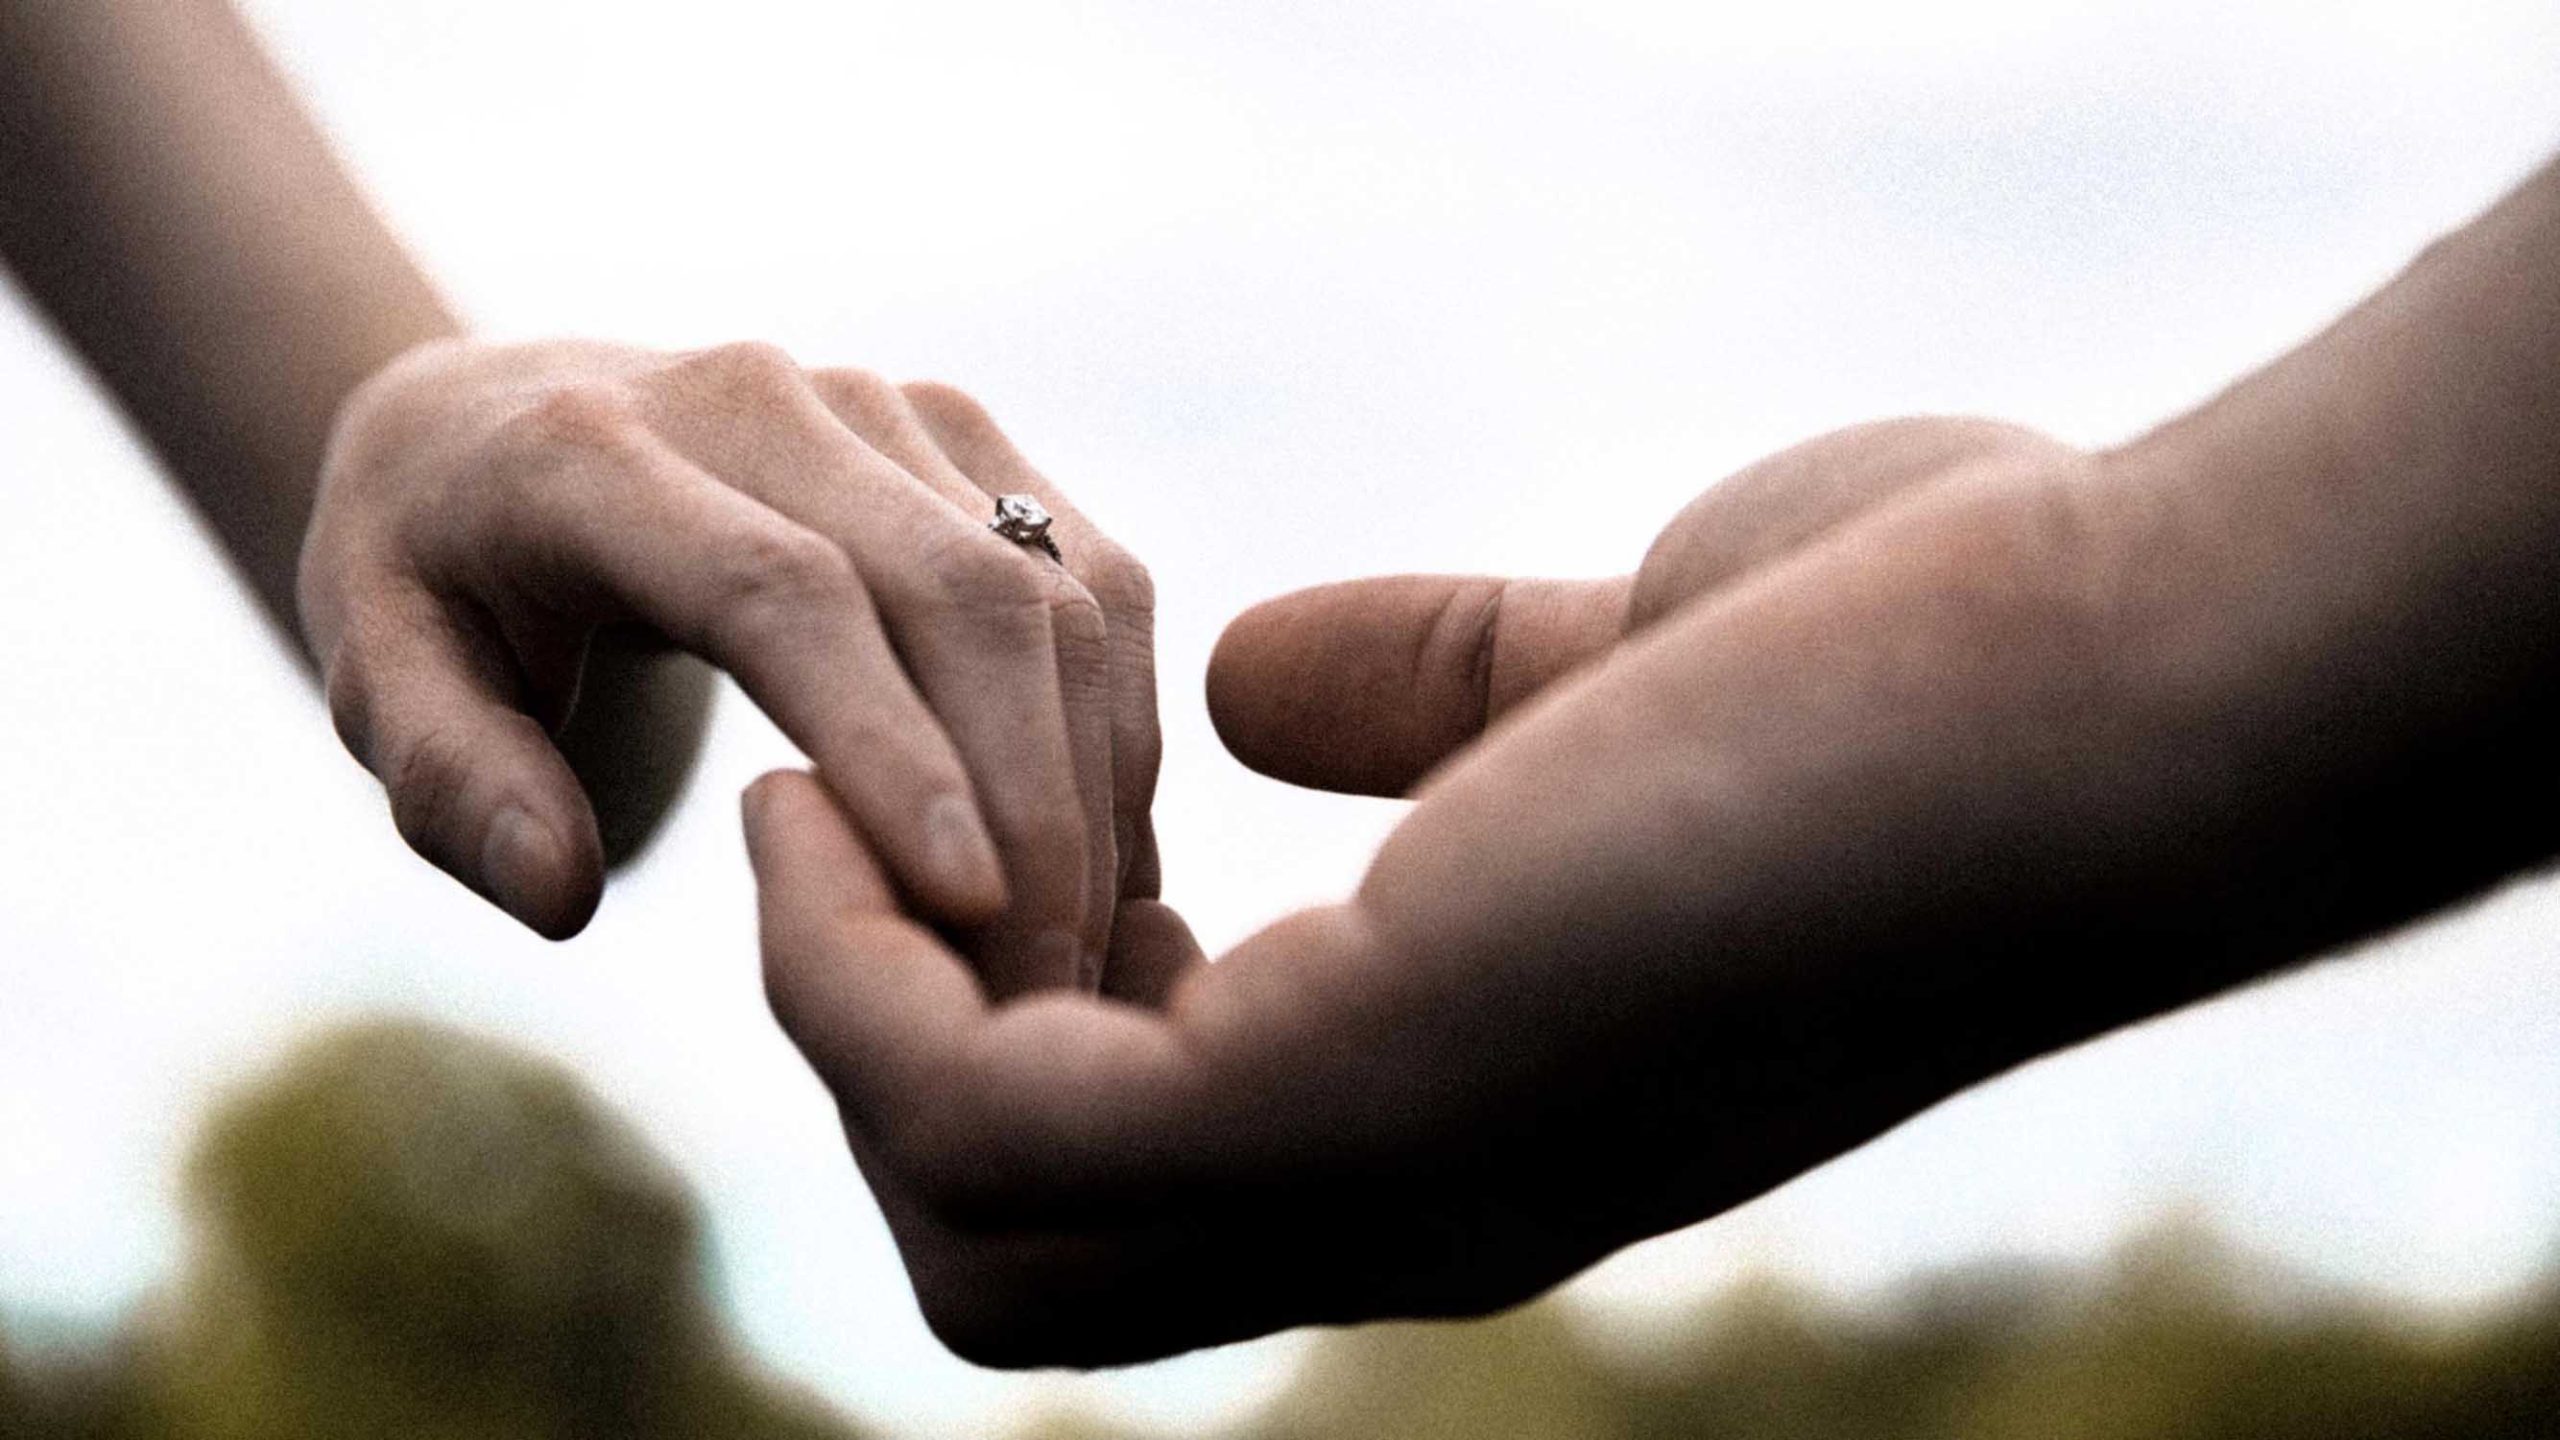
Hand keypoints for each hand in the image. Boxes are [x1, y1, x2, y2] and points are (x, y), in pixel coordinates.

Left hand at [304, 338, 1155, 989]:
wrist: (506, 415)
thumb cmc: (440, 580)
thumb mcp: (378, 682)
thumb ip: (452, 785)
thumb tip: (563, 893)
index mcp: (588, 451)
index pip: (777, 591)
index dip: (886, 744)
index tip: (964, 901)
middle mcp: (762, 396)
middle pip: (956, 587)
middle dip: (1028, 798)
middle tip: (1040, 986)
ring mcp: (883, 404)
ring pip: (1053, 585)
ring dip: (1094, 773)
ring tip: (1087, 945)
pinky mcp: (965, 435)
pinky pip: (1092, 575)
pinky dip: (1117, 718)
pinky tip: (1110, 854)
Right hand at [750, 417, 2217, 1364]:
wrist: (2124, 697)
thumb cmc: (1931, 667)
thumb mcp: (1616, 670)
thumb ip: (1439, 697)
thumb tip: (1252, 685)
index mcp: (1456, 1118)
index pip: (1152, 1204)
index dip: (1021, 1036)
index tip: (1006, 850)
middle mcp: (1395, 1197)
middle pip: (1020, 1279)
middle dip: (888, 1077)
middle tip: (858, 858)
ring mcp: (1364, 1164)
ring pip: (969, 1234)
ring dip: (843, 1024)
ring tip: (817, 813)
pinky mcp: (1341, 1080)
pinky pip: (979, 1118)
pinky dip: (859, 986)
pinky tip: (850, 807)